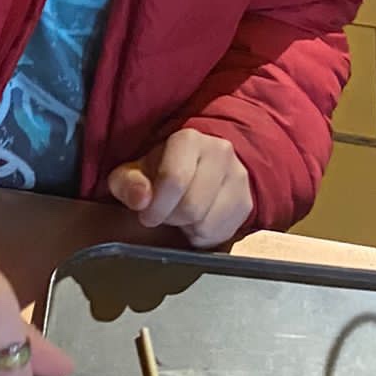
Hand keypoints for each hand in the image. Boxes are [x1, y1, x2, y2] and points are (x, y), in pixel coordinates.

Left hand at [107, 130, 252, 248]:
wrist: (196, 170)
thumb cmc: (157, 172)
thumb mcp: (132, 174)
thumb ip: (128, 184)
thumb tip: (141, 199)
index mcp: (188, 139)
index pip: (174, 179)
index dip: (156, 206)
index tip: (147, 215)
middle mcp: (220, 152)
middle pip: (191, 207)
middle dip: (171, 218)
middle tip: (165, 213)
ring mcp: (238, 176)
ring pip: (207, 223)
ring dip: (187, 227)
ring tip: (182, 214)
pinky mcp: (246, 202)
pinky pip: (221, 233)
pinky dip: (203, 235)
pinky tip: (197, 220)